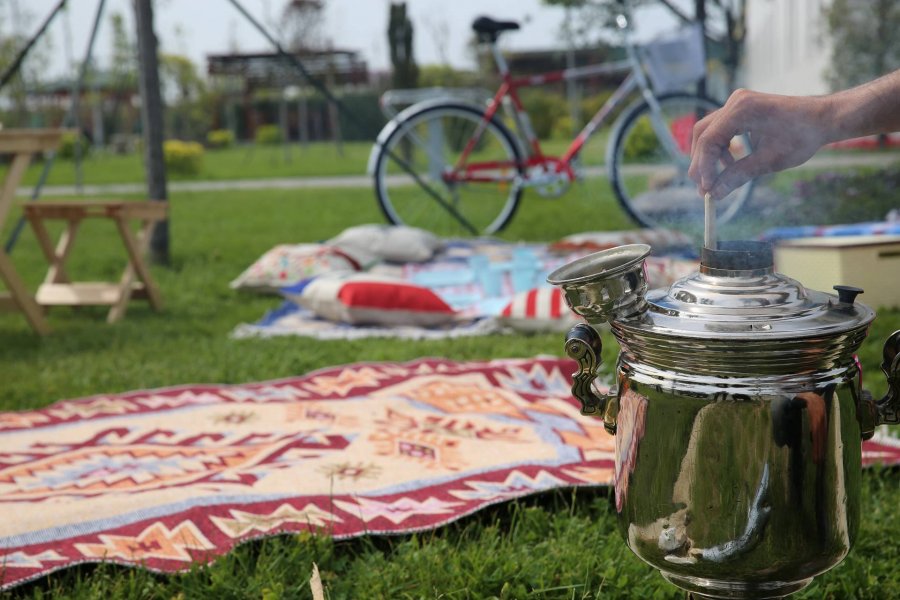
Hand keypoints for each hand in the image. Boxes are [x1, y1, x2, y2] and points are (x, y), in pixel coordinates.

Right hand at [688, 89, 832, 199]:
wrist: (823, 118)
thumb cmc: (802, 136)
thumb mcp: (770, 161)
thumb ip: (738, 176)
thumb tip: (714, 194)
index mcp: (742, 110)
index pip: (709, 140)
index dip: (704, 167)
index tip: (706, 189)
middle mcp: (735, 102)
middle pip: (702, 134)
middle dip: (701, 163)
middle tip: (704, 189)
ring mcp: (737, 104)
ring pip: (708, 132)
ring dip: (709, 157)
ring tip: (718, 179)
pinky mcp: (741, 109)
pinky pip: (720, 130)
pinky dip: (720, 148)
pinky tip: (731, 163)